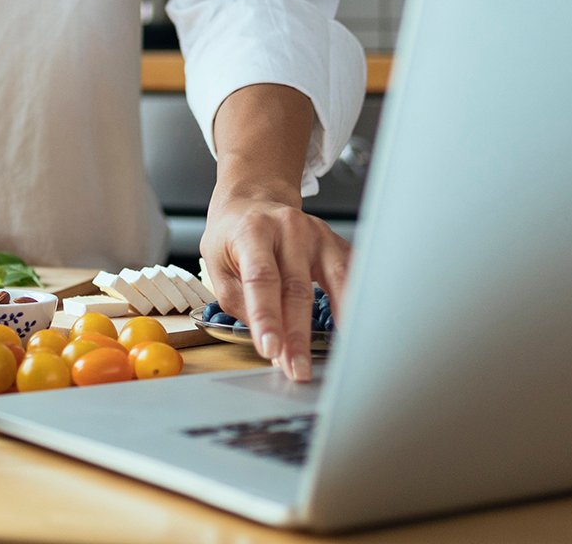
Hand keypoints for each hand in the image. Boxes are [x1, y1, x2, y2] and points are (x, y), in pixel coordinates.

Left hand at [200, 190, 349, 382]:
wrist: (254, 202)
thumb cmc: (232, 237)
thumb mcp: (217, 264)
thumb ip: (239, 302)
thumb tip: (269, 340)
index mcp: (253, 231)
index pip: (261, 279)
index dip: (267, 317)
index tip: (271, 349)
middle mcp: (289, 228)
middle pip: (297, 288)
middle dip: (298, 335)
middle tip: (297, 369)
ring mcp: (317, 233)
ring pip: (334, 281)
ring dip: (335, 324)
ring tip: (335, 358)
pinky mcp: (335, 242)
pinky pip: (350, 276)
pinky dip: (353, 304)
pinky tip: (354, 329)